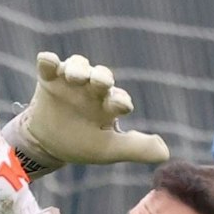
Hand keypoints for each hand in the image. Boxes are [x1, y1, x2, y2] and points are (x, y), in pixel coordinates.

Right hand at [1, 52, 169, 179]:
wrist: (49, 144)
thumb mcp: (109, 149)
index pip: (119, 99)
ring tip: (74, 77)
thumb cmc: (84, 144)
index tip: (121, 106)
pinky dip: (49, 61)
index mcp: (109, 105)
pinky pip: (49, 64)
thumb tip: (166, 153)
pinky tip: (48, 60)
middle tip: (100, 82)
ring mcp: (71, 81)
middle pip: (101, 76)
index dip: (120, 101)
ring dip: (78, 68)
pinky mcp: (49, 77)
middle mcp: (93, 89)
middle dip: (102, 78)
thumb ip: (137, 149)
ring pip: (78, 66)